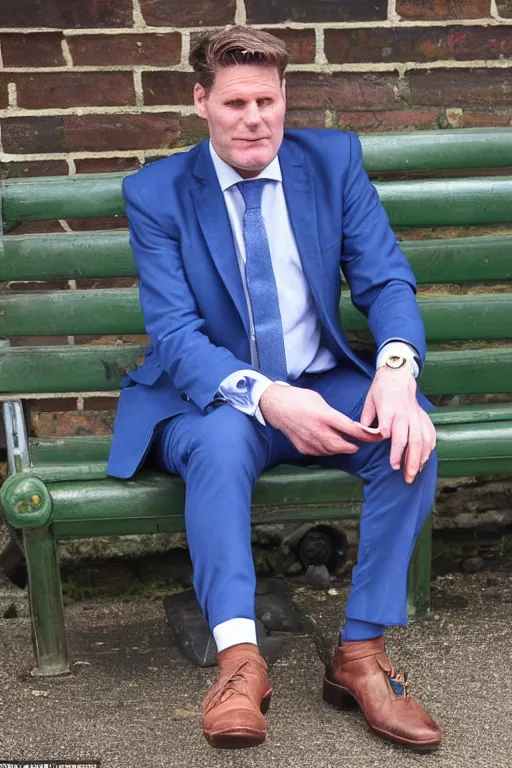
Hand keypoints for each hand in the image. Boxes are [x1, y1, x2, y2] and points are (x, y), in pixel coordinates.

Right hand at [259, 383, 382, 455]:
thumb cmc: (300, 399)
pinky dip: (327, 450)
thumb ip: (334, 415)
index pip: (351, 429)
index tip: (375, 436)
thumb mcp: (321, 401)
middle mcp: (318, 431)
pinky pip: (320, 452)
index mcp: (325, 416)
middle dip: (353, 446)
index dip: (365, 435)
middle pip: (342, 446)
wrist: (276, 406)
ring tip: (345, 444)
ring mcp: (309, 441)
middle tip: (359, 444)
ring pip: (331, 451)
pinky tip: (327, 444)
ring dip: (340, 448)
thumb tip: (347, 425)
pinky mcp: (303, 448)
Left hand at [360, 366, 435, 483]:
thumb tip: (362, 435)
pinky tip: (425, 460)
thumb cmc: (381, 389)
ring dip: (419, 458)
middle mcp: (404, 414)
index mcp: (389, 410)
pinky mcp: (423, 416)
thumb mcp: (369, 401)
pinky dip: (429, 448)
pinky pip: (429, 434)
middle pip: (410, 440)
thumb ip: (366, 419)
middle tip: (404, 476)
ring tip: (414, 473)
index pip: (391, 430)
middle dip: (408, 459)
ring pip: (422, 440)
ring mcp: (416, 416)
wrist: (398, 374)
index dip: (393, 446)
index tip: (392, 462)